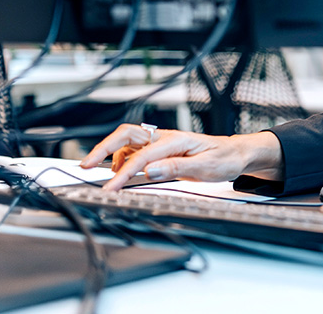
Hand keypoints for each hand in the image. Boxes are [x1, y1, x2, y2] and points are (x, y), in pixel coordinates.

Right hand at [80, 124, 281, 191]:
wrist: (237, 154)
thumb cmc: (224, 159)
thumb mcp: (206, 167)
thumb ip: (178, 168)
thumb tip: (150, 171)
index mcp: (176, 140)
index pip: (142, 156)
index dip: (123, 173)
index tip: (109, 188)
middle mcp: (166, 137)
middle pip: (126, 135)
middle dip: (103, 148)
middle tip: (85, 165)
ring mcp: (163, 142)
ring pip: (128, 142)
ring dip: (112, 155)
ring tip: (107, 176)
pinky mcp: (162, 150)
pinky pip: (136, 150)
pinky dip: (123, 159)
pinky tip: (123, 173)